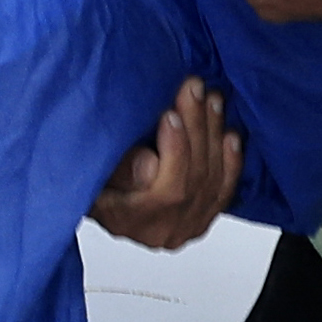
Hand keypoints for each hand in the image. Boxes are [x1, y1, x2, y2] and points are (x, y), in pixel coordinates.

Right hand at [90, 79, 243, 253]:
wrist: (103, 191)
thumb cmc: (91, 173)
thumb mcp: (92, 168)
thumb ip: (118, 169)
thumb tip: (150, 165)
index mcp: (127, 222)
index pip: (167, 192)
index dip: (176, 151)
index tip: (170, 115)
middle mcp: (162, 232)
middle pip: (194, 180)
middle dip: (196, 128)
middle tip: (194, 89)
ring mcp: (185, 228)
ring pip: (212, 181)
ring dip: (213, 135)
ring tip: (211, 100)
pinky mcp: (202, 219)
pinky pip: (224, 190)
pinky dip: (230, 161)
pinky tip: (229, 135)